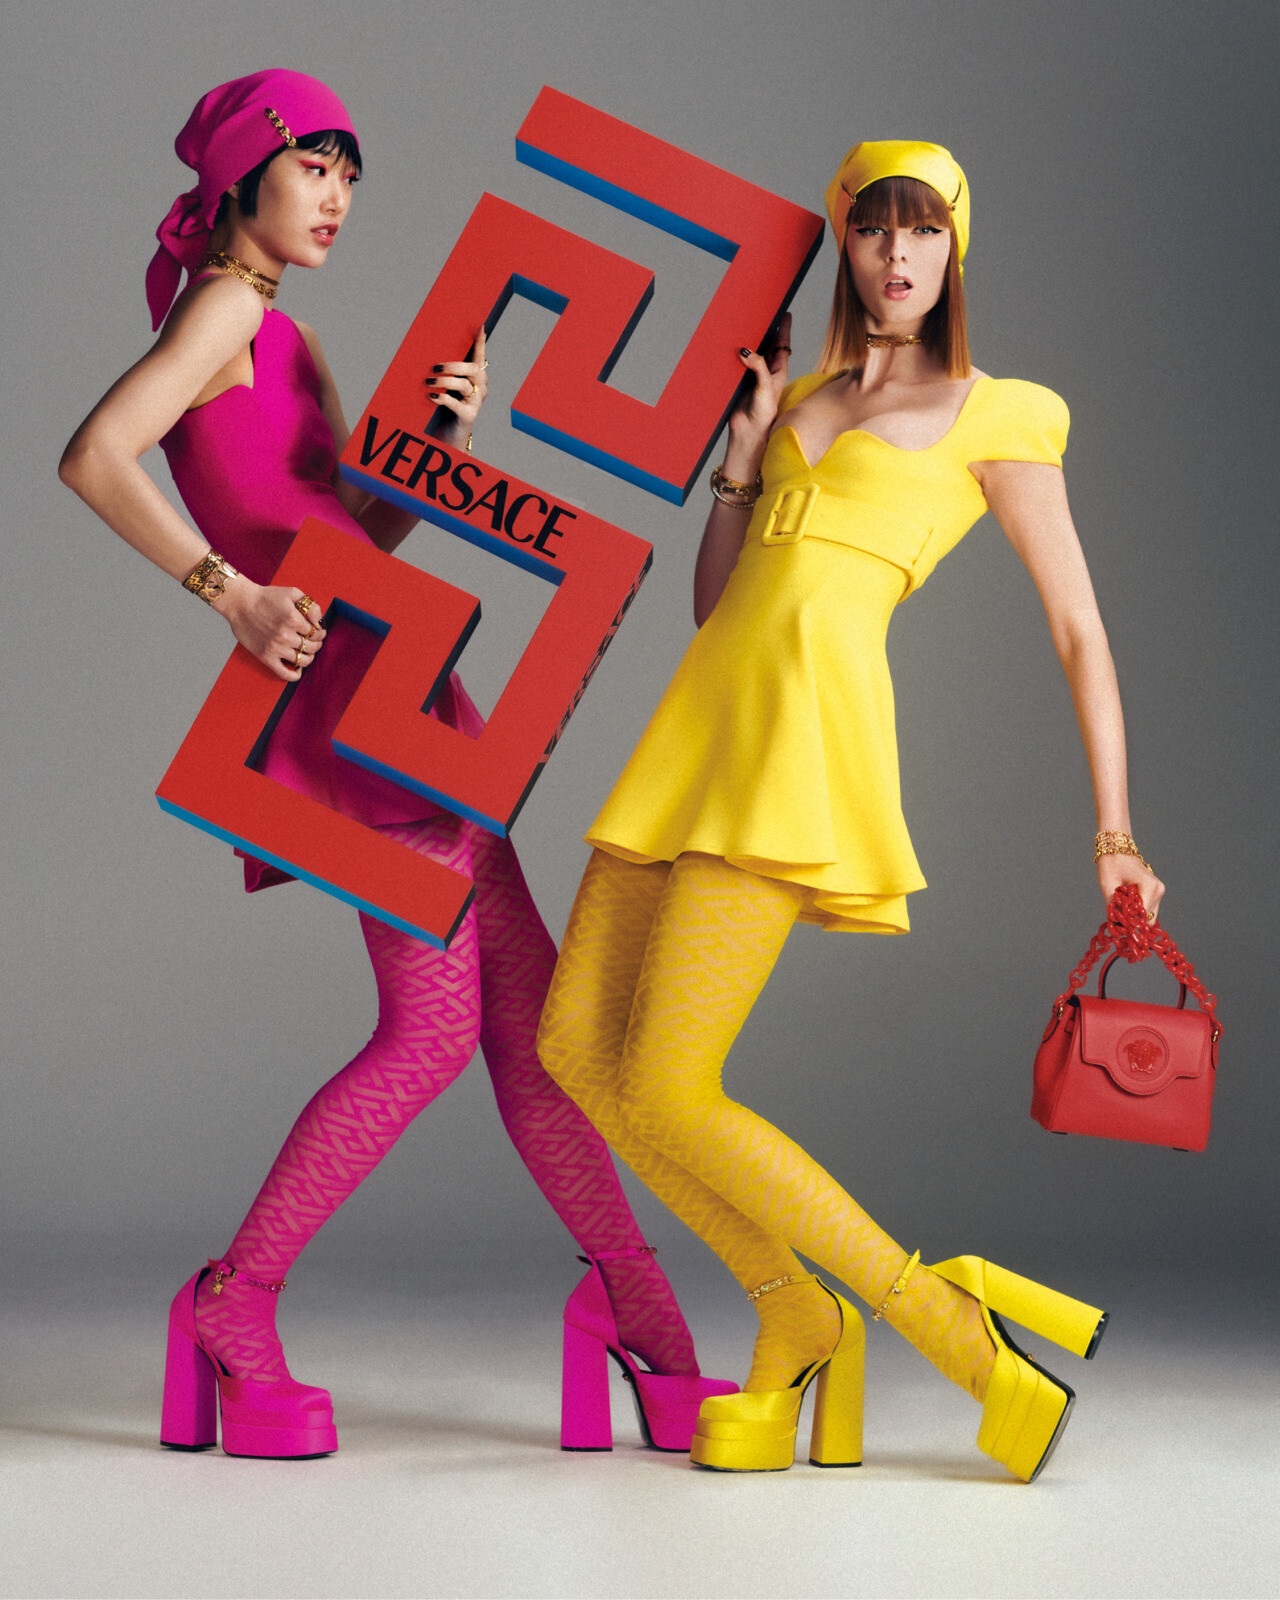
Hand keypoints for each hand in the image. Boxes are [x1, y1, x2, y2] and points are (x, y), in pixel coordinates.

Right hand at [213, 580, 326, 682]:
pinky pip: (284, 673)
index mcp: (294, 619)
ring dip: (309, 656)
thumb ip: (311, 605)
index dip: (320, 632)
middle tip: (313, 640)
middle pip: (313, 647)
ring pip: (303, 660)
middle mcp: (286, 635)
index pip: (317, 633)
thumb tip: (320, 622)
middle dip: (317, 643)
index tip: (317, 631)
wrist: (240, 603)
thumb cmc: (266, 597)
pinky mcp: (265, 657)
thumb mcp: (292, 592)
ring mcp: (276, 648)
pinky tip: (298, 669)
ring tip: (305, 651)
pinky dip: (295, 675)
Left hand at [426, 325, 487, 446]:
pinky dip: (442, 398)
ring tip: (428, 382)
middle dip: (453, 365)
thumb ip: (445, 371)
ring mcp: (476, 402)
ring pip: (464, 384)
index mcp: (477, 377)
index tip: (480, 327)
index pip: (479, 357)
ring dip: (444, 381)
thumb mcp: (447, 385)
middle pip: (472, 368)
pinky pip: (456, 404)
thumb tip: (429, 352)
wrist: (448, 434)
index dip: (481, 343)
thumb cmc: (446, 406)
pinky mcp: (469, 416)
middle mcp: (480, 388)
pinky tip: (431, 396)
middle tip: (435, 367)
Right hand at [729, 312, 791, 447]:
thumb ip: (758, 366)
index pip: (782, 345)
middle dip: (765, 331)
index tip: (785, 312)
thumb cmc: (764, 414)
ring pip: (750, 353)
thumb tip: (745, 350)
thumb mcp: (765, 386)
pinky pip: (736, 364)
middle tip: (761, 313)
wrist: (748, 433)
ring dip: (747, 342)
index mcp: (778, 371)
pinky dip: (734, 356)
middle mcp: (765, 372)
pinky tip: (729, 347)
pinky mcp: (738, 382)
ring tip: (744, 326)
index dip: (784, 328)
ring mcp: (751, 376)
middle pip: (766, 345)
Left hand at [1097, 855, 1163, 921]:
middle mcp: (1158, 890)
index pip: (1144, 916)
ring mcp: (1158, 891)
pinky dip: (1136, 910)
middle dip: (1133, 921)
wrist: (1116, 848)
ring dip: (1134, 915)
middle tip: (1118, 915)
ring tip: (1121, 905)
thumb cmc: (1112, 863)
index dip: (1130, 922)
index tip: (1117, 921)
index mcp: (1150, 887)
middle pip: (1149, 919)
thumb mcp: (1108, 885)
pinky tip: (1126, 902)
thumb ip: (1113, 907)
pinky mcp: (1154, 892)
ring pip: (1149, 915)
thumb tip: (1116, 925)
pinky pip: (1147, 908)